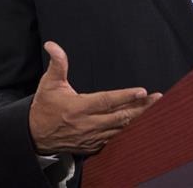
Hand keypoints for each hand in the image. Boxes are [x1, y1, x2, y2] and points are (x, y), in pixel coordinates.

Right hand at [29, 41, 160, 154]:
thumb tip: (53, 45)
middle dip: (141, 108)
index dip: (125, 96)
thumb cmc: (44, 107)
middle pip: (120, 116)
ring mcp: (90, 137)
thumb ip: (57, 64)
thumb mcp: (48, 84)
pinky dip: (128, 133)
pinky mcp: (92, 146)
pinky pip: (114, 140)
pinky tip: (141, 125)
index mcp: (78, 107)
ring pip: (120, 129)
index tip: (142, 91)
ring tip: (155, 109)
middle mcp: (87, 124)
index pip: (106, 101)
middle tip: (159, 98)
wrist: (34, 135)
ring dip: (138, 119)